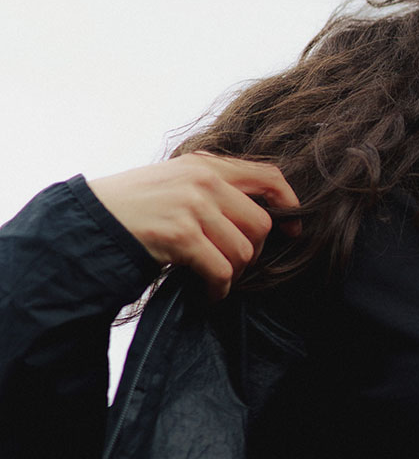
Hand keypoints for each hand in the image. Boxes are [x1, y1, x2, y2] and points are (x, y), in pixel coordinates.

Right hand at [87, 152, 300, 298]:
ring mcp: (192, 207)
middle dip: (253, 252)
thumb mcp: (175, 180)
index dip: (288, 204)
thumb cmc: (133, 206)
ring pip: (243, 251)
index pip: (268, 176)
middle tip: (234, 265)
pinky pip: (221, 271)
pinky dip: (218, 290)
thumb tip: (260, 210)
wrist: (86, 222)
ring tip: (216, 280)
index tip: (292, 229)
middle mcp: (203, 180)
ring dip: (233, 274)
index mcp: (205, 164)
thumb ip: (213, 187)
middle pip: (260, 223)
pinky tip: (207, 294)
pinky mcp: (181, 235)